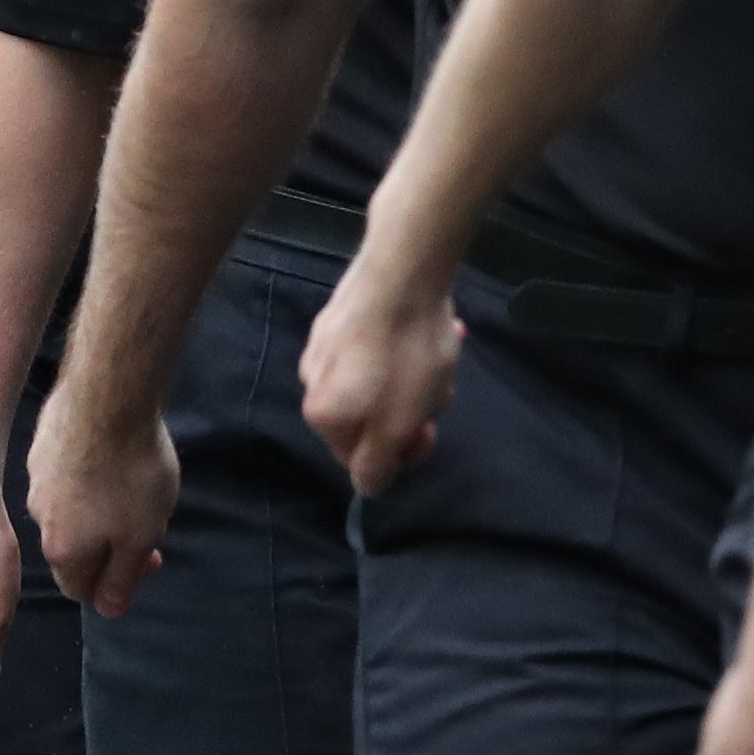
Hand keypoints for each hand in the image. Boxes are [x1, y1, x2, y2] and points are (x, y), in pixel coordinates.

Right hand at [28, 376, 179, 616]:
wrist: (108, 397)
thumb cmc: (131, 474)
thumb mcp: (140, 538)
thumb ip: (122, 578)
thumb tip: (108, 608)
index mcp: (63, 550)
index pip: (81, 589)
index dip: (116, 585)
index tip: (149, 559)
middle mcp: (39, 517)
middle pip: (75, 547)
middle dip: (110, 544)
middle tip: (146, 521)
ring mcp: (38, 476)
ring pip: (69, 507)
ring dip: (98, 506)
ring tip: (131, 482)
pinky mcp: (43, 442)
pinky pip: (67, 470)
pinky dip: (88, 471)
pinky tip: (112, 451)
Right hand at [299, 257, 464, 495]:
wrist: (404, 267)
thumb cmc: (404, 353)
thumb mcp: (400, 422)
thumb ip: (380, 463)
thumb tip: (367, 487)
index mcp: (321, 413)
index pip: (359, 457)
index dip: (401, 450)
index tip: (429, 430)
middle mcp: (312, 378)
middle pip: (369, 414)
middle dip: (408, 408)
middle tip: (439, 386)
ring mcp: (325, 339)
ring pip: (377, 378)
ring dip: (413, 374)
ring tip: (441, 351)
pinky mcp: (344, 309)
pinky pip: (378, 343)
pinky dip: (405, 343)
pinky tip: (432, 324)